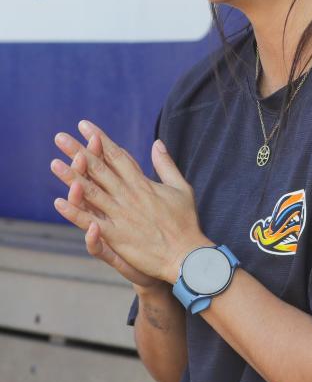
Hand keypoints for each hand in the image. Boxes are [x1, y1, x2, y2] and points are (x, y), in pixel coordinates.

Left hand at [50, 121, 209, 284]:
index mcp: (143, 183)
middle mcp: (129, 195)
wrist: (186, 255)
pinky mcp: (116, 235)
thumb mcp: (181, 187)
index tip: (85, 126)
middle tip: (60, 137)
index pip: (117, 156)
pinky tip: (59, 202)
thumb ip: (166, 164)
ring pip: (91, 192)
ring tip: (54, 163)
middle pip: (100, 169)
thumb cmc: (185, 221)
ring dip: (71, 177)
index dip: (100, 140)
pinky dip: (74, 212)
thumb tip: (157, 142)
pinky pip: (91, 221)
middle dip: (79, 151)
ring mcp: (121, 215)